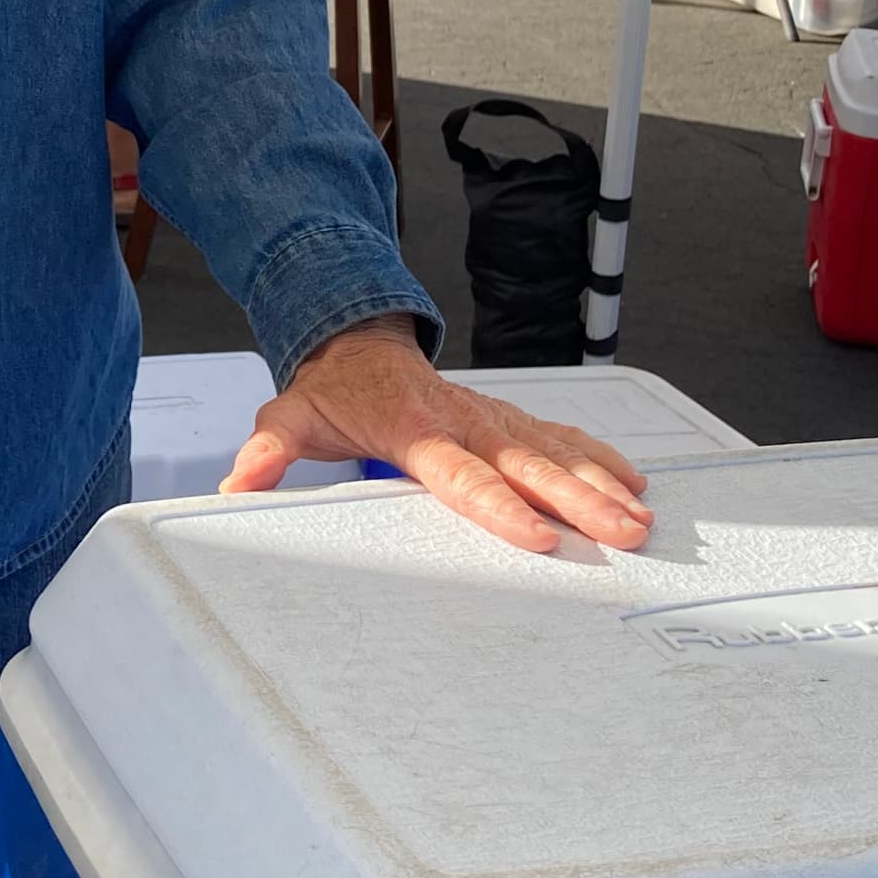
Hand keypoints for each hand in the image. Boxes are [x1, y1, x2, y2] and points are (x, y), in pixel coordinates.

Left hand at [221, 315, 652, 554]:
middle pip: (527, 467)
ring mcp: (493, 418)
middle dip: (577, 502)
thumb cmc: (332, 392)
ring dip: (599, 484)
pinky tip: (635, 481)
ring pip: (554, 452)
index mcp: (416, 429)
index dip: (497, 506)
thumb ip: (268, 452)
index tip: (535, 537)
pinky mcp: (509, 417)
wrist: (360, 341)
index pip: (461, 475)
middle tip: (620, 534)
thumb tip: (236, 487)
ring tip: (640, 517)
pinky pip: (561, 435)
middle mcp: (465, 421)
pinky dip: (599, 456)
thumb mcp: (291, 416)